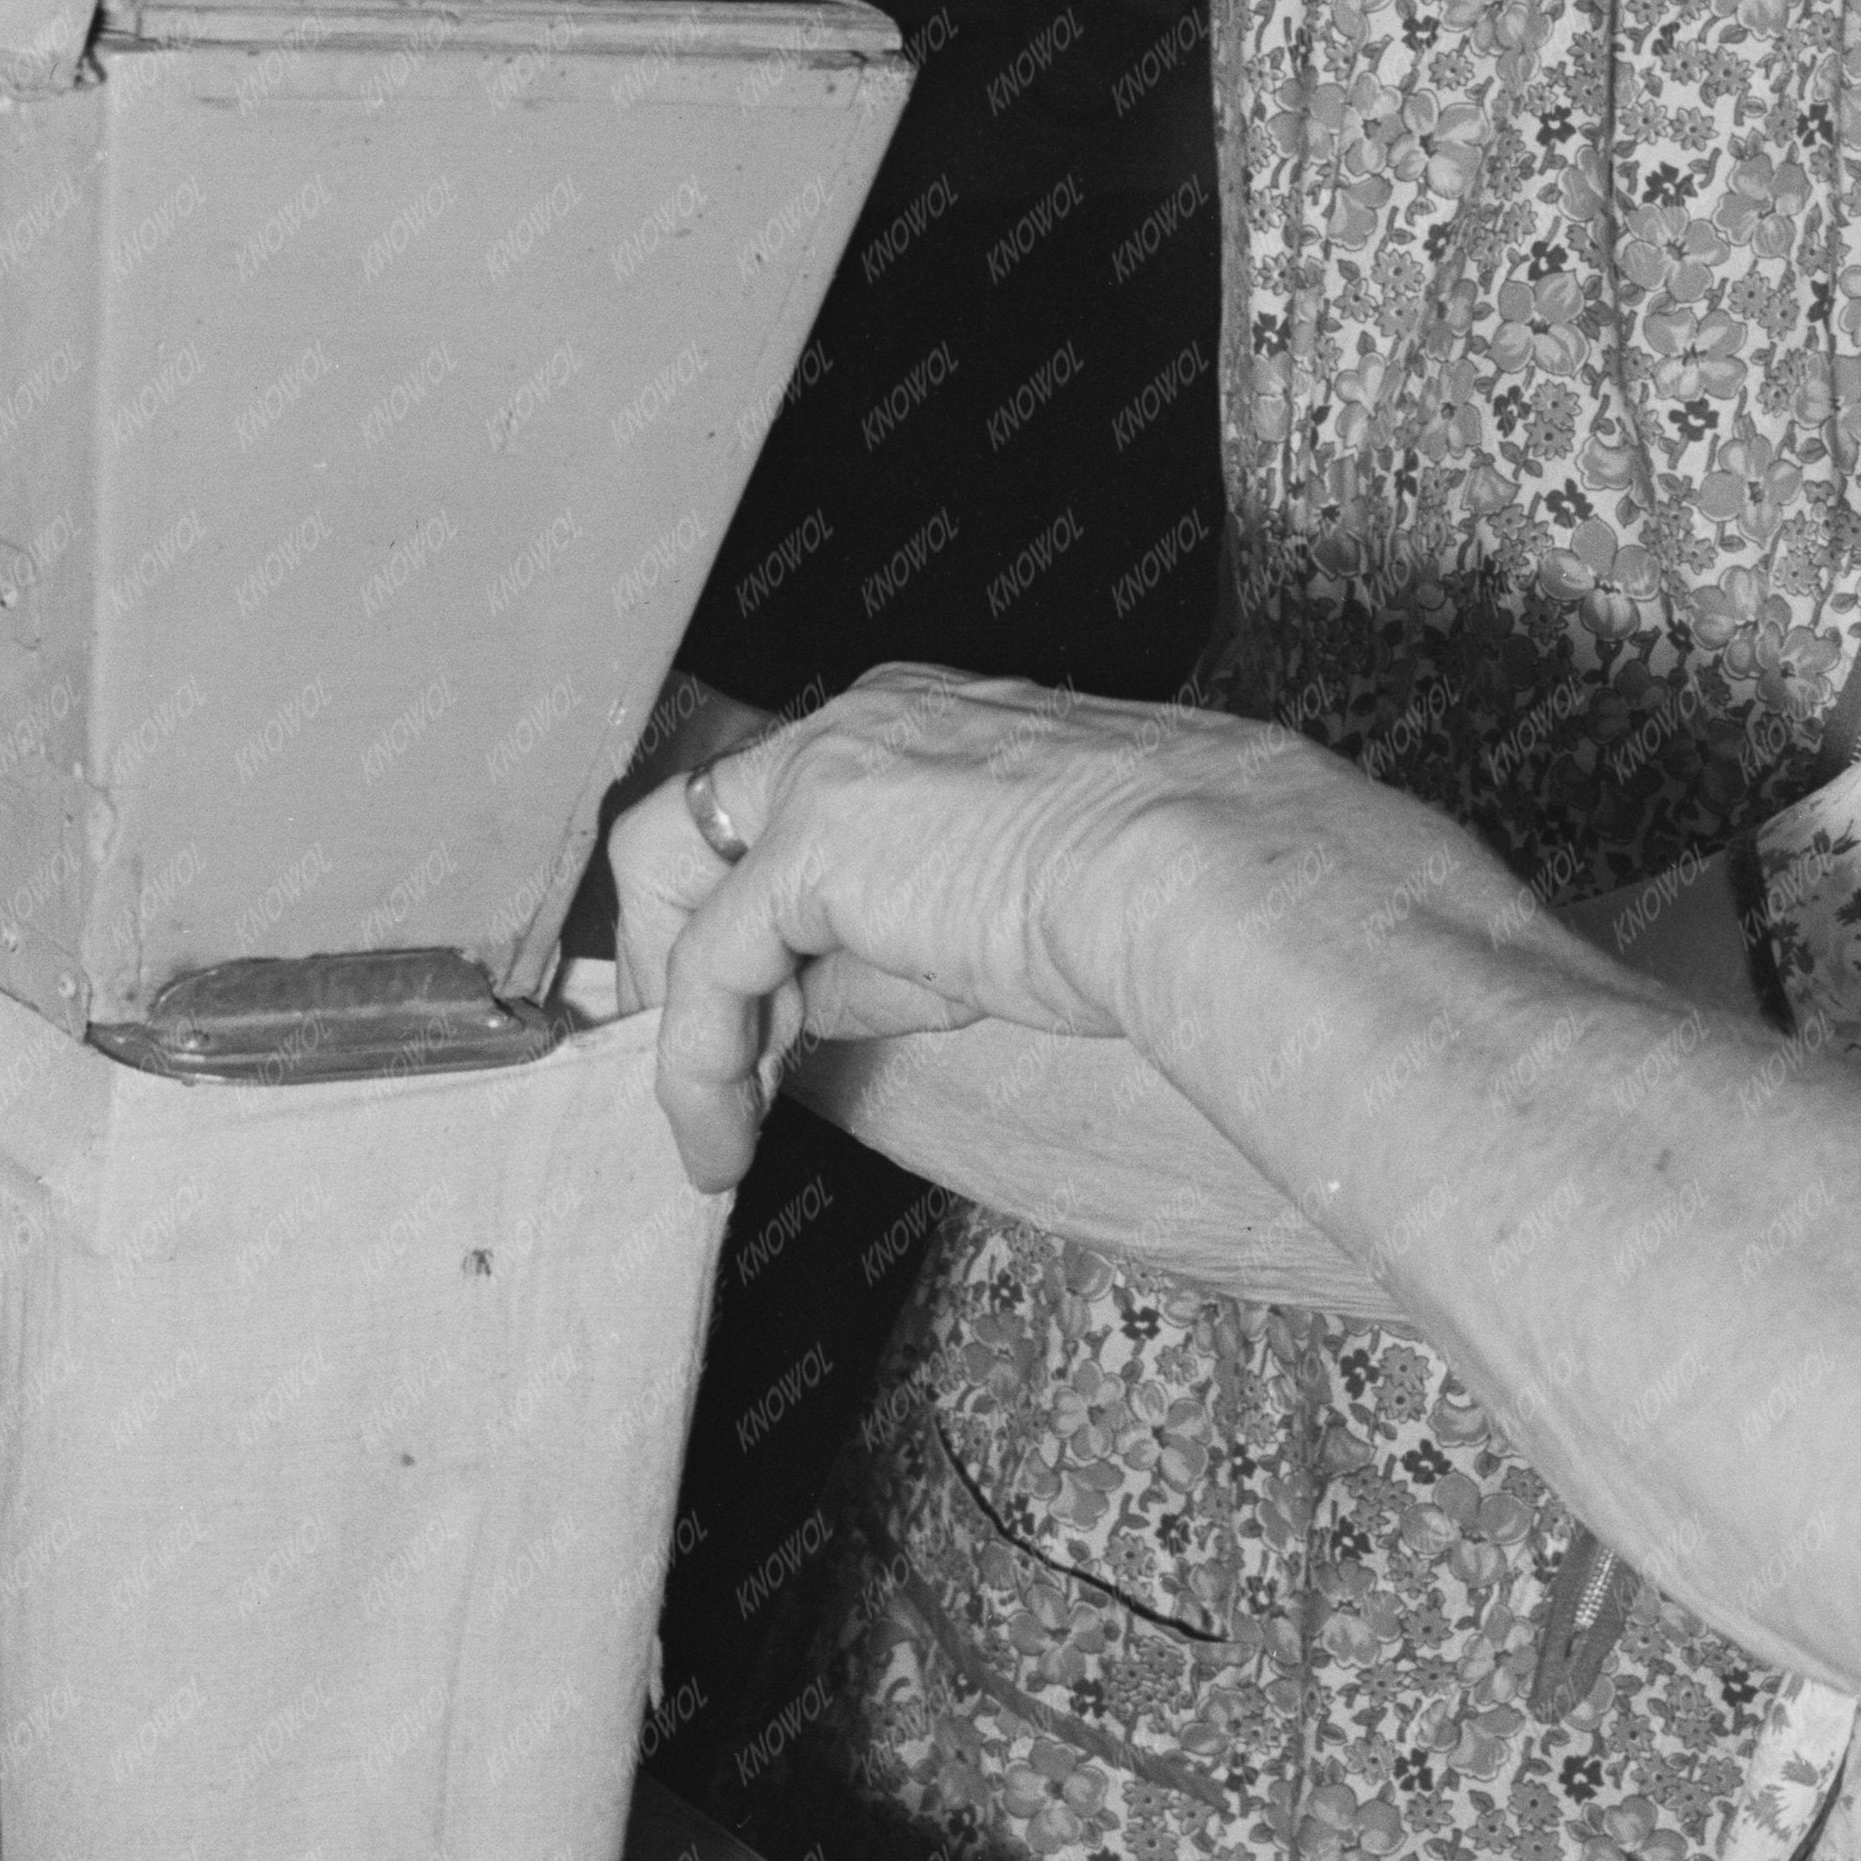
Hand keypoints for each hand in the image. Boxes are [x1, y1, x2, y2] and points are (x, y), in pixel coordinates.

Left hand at [611, 665, 1354, 1194]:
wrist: (1196, 867)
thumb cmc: (1147, 892)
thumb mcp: (986, 918)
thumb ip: (887, 948)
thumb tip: (811, 1010)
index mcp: (905, 725)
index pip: (772, 814)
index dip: (745, 925)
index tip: (752, 1023)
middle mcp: (850, 725)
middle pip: (687, 819)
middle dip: (668, 950)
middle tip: (695, 1067)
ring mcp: (823, 769)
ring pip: (663, 872)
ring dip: (675, 1012)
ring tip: (709, 1126)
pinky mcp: (809, 842)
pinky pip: (712, 966)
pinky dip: (697, 1061)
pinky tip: (724, 1135)